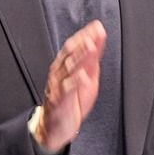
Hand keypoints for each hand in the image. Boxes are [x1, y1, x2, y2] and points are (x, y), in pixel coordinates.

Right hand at [34, 21, 106, 154]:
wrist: (54, 127)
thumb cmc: (71, 100)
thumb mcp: (85, 77)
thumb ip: (91, 60)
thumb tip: (99, 40)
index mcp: (64, 66)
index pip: (73, 47)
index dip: (85, 36)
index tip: (97, 26)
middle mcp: (59, 74)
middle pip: (70, 55)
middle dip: (83, 43)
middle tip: (94, 33)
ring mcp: (58, 87)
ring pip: (68, 69)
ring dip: (79, 57)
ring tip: (90, 47)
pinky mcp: (59, 102)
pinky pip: (66, 91)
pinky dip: (74, 82)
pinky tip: (83, 75)